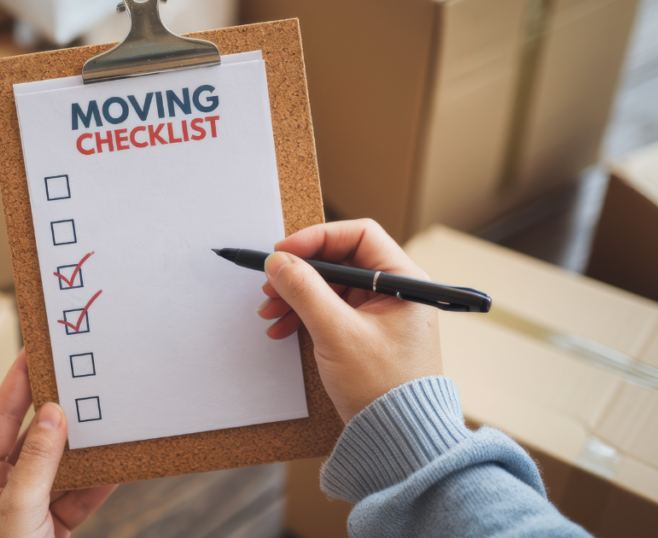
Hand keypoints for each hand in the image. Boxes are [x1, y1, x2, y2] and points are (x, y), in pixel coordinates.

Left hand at [0, 351, 116, 536]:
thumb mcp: (17, 510)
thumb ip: (36, 461)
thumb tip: (51, 415)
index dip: (17, 383)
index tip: (33, 351)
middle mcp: (1, 489)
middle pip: (33, 438)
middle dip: (57, 413)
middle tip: (75, 379)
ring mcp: (29, 507)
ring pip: (60, 465)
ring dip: (84, 448)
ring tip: (103, 421)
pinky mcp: (54, 524)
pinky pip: (80, 493)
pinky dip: (98, 479)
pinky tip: (113, 462)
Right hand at [257, 219, 441, 422]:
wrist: (398, 438)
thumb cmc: (383, 388)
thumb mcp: (337, 333)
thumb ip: (305, 291)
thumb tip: (278, 262)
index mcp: (403, 279)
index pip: (358, 234)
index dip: (317, 238)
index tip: (284, 252)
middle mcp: (394, 289)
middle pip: (339, 260)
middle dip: (300, 272)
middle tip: (271, 285)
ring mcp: (380, 311)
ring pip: (330, 286)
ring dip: (296, 295)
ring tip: (270, 312)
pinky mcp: (366, 332)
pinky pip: (330, 309)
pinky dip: (304, 314)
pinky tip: (282, 329)